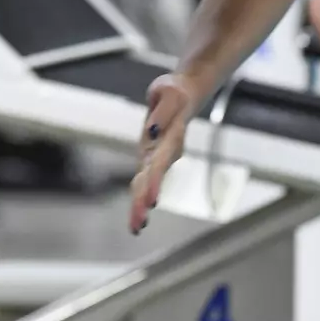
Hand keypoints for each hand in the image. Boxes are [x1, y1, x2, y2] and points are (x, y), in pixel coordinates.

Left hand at [128, 73, 199, 233]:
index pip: (160, 162)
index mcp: (170, 138)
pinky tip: (136, 221)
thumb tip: (150, 131)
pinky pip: (143, 182)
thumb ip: (161, 111)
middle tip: (139, 224)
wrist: (184, 95)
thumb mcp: (167, 93)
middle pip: (153, 179)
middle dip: (144, 201)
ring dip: (140, 206)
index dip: (155, 181)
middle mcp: (165, 153)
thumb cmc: (174, 93)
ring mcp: (158, 157)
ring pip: (147, 184)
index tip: (151, 201)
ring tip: (136, 227)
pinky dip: (139, 200)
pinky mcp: (151, 159)